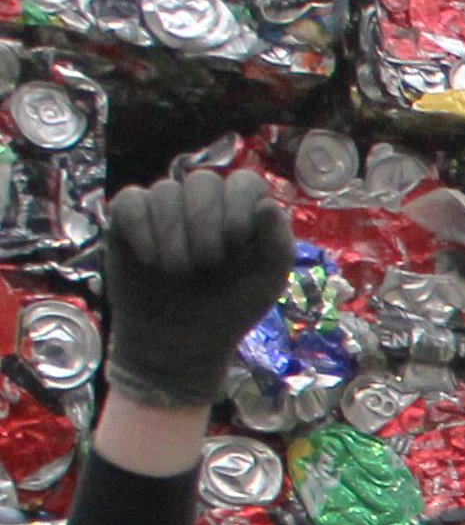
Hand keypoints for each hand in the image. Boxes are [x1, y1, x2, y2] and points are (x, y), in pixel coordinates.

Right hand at [101, 170, 293, 413]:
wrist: (181, 343)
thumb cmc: (229, 309)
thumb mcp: (265, 283)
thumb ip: (277, 245)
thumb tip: (268, 204)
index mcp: (242, 213)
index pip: (244, 181)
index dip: (239, 204)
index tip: (237, 240)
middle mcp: (203, 204)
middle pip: (202, 181)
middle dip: (205, 222)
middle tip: (207, 262)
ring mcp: (163, 208)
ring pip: (165, 191)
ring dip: (173, 234)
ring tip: (179, 271)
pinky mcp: (127, 219)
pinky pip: (130, 201)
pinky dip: (141, 229)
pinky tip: (150, 260)